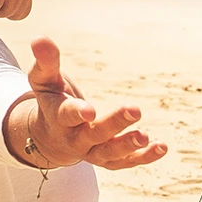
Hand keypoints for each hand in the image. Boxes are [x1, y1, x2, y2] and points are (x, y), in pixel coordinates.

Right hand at [10, 36, 166, 170]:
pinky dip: (143, 157)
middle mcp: (75, 139)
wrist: (51, 137)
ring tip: (146, 137)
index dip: (77, 113)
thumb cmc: (52, 99)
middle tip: (135, 110)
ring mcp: (92, 152)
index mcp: (58, 117)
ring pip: (110, 153)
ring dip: (129, 146)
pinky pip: (125, 162)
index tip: (89, 110)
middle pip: (94, 135)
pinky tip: (161, 147)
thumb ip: (46, 62)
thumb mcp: (45, 80)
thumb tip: (40, 38)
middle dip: (114, 124)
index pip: (67, 115)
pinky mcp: (108, 159)